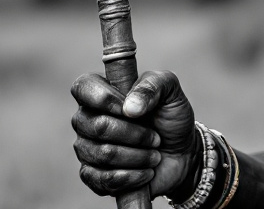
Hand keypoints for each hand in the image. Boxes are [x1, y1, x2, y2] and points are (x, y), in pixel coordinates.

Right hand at [71, 70, 200, 199]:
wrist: (181, 154)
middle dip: (135, 134)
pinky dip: (132, 176)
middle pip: (98, 126)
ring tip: (154, 155)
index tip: (132, 110)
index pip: (82, 87)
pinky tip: (146, 172)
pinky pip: (103, 179)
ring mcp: (86, 148)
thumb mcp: (171, 91)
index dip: (105, 98)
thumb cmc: (171, 117)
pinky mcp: (92, 176)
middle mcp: (87, 119)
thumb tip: (129, 107)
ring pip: (104, 154)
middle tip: (155, 137)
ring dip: (138, 156)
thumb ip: (153, 85)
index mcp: (100, 91)